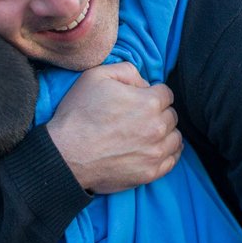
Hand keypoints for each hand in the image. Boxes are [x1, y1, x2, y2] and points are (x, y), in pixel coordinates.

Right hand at [46, 63, 181, 193]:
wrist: (66, 154)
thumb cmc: (79, 114)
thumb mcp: (96, 76)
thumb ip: (126, 70)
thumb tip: (144, 81)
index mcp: (149, 102)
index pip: (166, 94)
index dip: (152, 94)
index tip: (141, 99)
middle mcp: (157, 127)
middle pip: (171, 116)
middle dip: (159, 113)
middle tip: (140, 117)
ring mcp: (155, 152)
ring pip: (175, 138)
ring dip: (165, 133)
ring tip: (147, 134)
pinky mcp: (150, 173)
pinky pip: (172, 160)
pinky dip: (168, 153)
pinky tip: (155, 149)